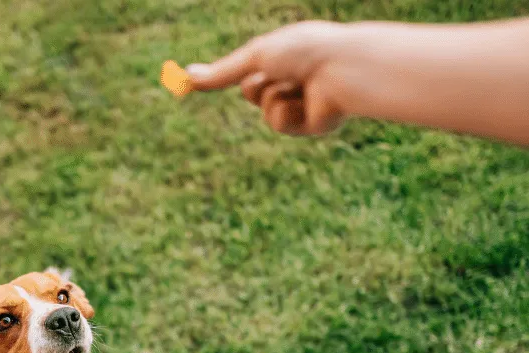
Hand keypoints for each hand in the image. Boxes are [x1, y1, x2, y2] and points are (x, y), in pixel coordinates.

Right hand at [187, 21, 359, 135]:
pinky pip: (280, 125)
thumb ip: (223, 71)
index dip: (228, 75)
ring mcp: (302, 102)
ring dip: (273, 97)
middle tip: (272, 74)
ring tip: (298, 84)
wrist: (342, 69)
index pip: (248, 68)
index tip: (200, 84)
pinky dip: (286, 113)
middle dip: (256, 85)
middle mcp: (293, 78)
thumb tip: (186, 76)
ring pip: (265, 110)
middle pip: (252, 92)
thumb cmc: (303, 51)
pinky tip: (306, 102)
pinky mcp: (311, 124)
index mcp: (285, 54)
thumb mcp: (256, 57)